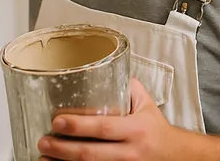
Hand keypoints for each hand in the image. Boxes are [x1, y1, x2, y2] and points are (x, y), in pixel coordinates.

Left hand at [38, 78, 180, 160]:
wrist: (175, 156)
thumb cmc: (155, 128)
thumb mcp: (145, 104)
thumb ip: (125, 86)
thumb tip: (100, 68)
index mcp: (136, 129)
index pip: (104, 128)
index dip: (79, 126)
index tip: (57, 121)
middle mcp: (130, 152)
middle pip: (92, 154)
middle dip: (63, 150)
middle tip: (43, 142)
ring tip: (44, 158)